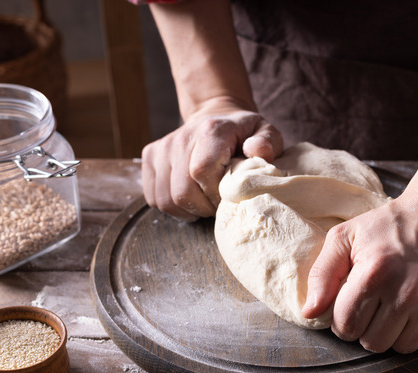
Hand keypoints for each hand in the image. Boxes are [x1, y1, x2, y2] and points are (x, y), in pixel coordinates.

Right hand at [141, 99, 282, 220]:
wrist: (216, 118)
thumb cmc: (244, 133)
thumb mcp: (265, 132)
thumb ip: (268, 142)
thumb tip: (258, 152)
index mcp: (210, 131)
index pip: (202, 171)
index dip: (217, 193)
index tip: (231, 195)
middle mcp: (180, 138)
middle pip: (183, 191)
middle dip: (204, 206)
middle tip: (220, 203)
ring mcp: (161, 148)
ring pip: (166, 200)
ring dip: (189, 209)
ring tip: (206, 200)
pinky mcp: (149, 158)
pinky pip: (154, 198)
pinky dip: (173, 206)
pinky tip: (191, 197)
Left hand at [302, 187, 417, 353]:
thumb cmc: (391, 224)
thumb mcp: (347, 236)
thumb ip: (323, 274)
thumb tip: (309, 313)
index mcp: (375, 273)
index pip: (346, 327)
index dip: (343, 319)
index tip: (352, 303)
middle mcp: (408, 291)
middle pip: (374, 344)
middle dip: (368, 328)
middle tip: (375, 303)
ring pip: (403, 347)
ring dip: (395, 331)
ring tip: (397, 303)